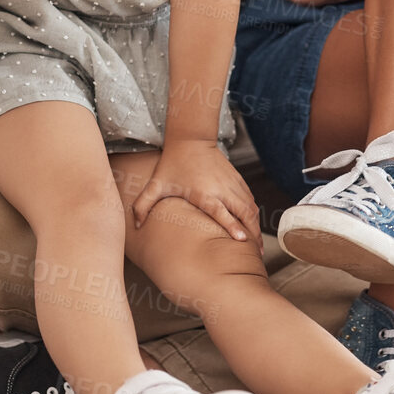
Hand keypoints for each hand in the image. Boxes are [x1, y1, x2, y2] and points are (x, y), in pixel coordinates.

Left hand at [132, 139, 260, 242]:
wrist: (191, 139)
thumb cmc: (173, 163)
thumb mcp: (156, 185)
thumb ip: (143, 205)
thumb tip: (135, 225)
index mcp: (204, 193)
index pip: (222, 211)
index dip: (233, 226)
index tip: (242, 240)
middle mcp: (221, 189)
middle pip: (244, 212)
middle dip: (252, 233)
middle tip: (256, 254)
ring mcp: (231, 183)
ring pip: (250, 207)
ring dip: (256, 225)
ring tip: (258, 244)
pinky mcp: (237, 179)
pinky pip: (250, 199)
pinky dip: (254, 213)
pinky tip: (254, 225)